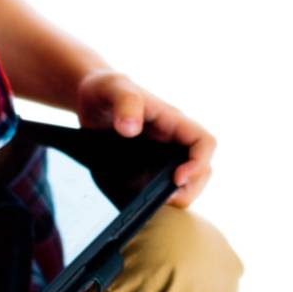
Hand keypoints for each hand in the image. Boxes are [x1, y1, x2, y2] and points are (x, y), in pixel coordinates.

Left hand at [74, 68, 215, 207]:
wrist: (88, 97)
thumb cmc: (105, 87)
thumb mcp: (112, 87)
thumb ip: (125, 103)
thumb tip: (131, 129)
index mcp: (172, 121)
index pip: (204, 143)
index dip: (199, 163)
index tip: (176, 178)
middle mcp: (173, 140)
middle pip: (201, 169)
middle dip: (189, 189)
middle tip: (162, 201)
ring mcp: (162, 155)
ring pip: (186, 182)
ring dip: (176, 196)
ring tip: (150, 204)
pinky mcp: (147, 168)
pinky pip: (162, 187)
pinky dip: (156, 198)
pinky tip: (138, 202)